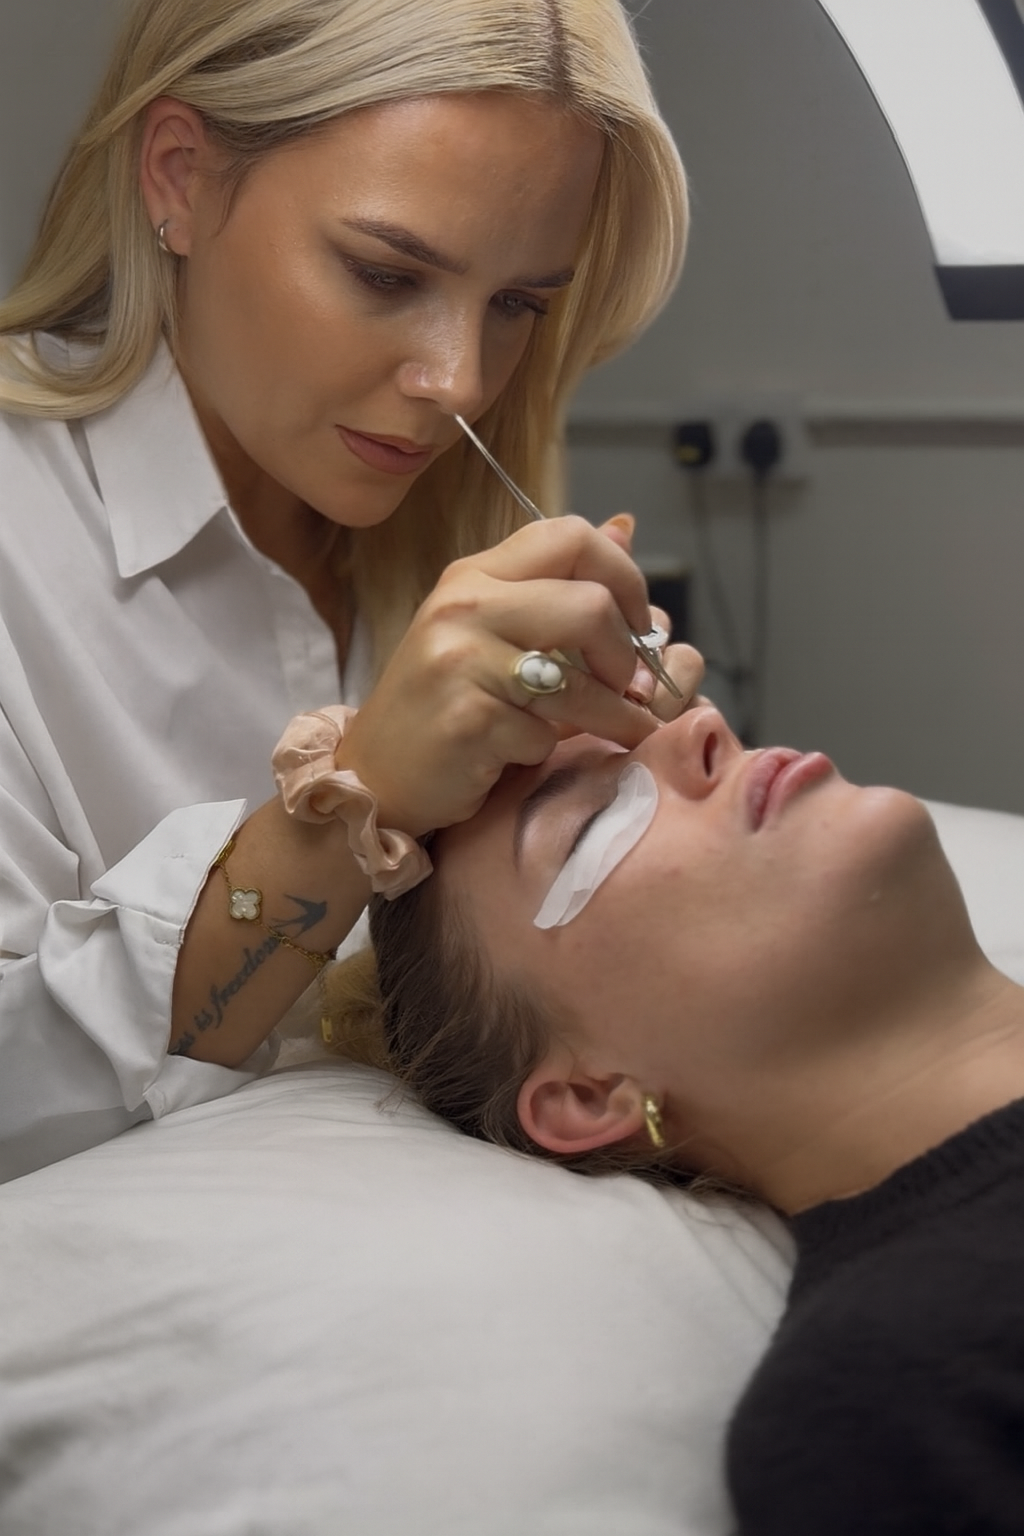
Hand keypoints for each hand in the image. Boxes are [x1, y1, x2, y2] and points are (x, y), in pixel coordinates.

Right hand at [339, 515, 664, 834]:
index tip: (639, 623)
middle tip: (633, 686)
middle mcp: (465, 608)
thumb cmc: (444, 702)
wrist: (376, 774)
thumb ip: (555, 583)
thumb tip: (625, 526)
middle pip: (591, 606)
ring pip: (580, 681)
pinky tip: (526, 753)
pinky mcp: (467, 720)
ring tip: (624, 728)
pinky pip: (545, 734)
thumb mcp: (491, 628)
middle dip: (628, 655)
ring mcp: (462, 663)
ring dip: (617, 715)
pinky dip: (550, 750)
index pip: (570, 537)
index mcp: (475, 576)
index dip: (625, 575)